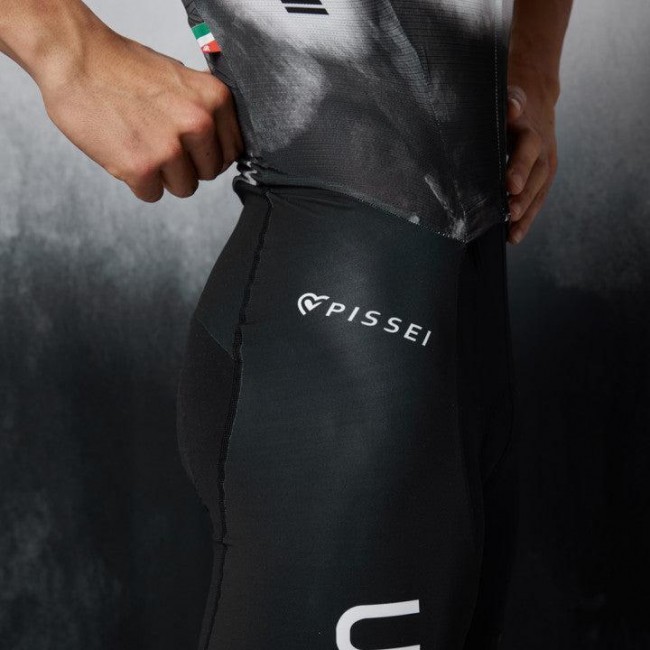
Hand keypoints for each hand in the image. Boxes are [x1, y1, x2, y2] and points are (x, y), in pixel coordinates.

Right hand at [38, 30, 243, 201]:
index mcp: (215, 100)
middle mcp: (200, 123)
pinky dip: (138, 182)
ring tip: (141, 145)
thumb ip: (205, 112)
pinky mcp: (142, 167)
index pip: (232, 151)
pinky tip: (124, 153)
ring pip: (184, 188)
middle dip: (187, 165)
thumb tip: (220, 144)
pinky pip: (153, 194)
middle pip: (209, 173)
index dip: (208, 152)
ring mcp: (171, 148)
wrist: (74, 59)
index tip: (190, 146)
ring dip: (163, 176)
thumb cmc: (123, 68)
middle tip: (159, 142)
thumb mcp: (181, 80)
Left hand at [504, 82, 558, 243]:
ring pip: (538, 188)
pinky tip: (514, 235)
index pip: (527, 146)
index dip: (520, 165)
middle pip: (535, 169)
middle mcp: (541, 145)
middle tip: (510, 210)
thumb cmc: (511, 103)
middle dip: (523, 192)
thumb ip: (510, 100)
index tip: (510, 185)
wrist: (536, 101)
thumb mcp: (509, 96)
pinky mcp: (544, 176)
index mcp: (528, 126)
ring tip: (512, 230)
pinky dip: (526, 218)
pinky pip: (537, 199)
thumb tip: (513, 106)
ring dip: (525, 210)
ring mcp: (544, 161)